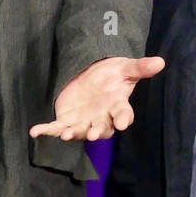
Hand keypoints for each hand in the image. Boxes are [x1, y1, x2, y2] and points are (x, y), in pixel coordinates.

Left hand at [29, 56, 164, 140]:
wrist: (91, 76)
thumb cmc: (112, 74)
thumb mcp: (125, 68)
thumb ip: (140, 67)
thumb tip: (160, 61)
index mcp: (117, 106)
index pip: (123, 114)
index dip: (124, 119)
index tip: (124, 123)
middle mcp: (101, 118)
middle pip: (100, 129)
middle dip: (96, 132)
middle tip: (92, 135)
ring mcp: (83, 122)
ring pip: (78, 131)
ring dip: (71, 134)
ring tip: (65, 135)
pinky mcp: (66, 121)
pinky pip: (56, 128)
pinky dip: (46, 130)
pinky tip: (34, 132)